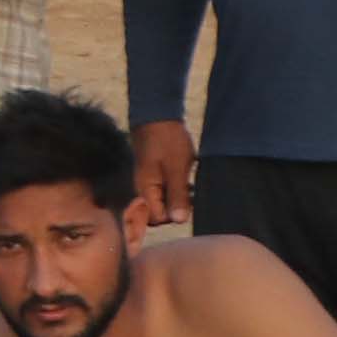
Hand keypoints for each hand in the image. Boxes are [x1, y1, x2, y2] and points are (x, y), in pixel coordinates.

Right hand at [129, 119, 197, 235]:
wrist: (157, 115)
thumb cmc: (166, 140)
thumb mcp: (176, 168)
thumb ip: (177, 195)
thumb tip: (179, 221)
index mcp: (144, 189)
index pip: (155, 218)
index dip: (173, 216)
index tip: (188, 204)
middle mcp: (143, 189)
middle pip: (158, 214)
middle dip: (176, 210)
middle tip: (192, 197)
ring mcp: (148, 182)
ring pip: (163, 203)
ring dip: (178, 200)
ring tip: (192, 188)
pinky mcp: (155, 175)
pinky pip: (164, 192)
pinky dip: (177, 191)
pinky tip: (188, 182)